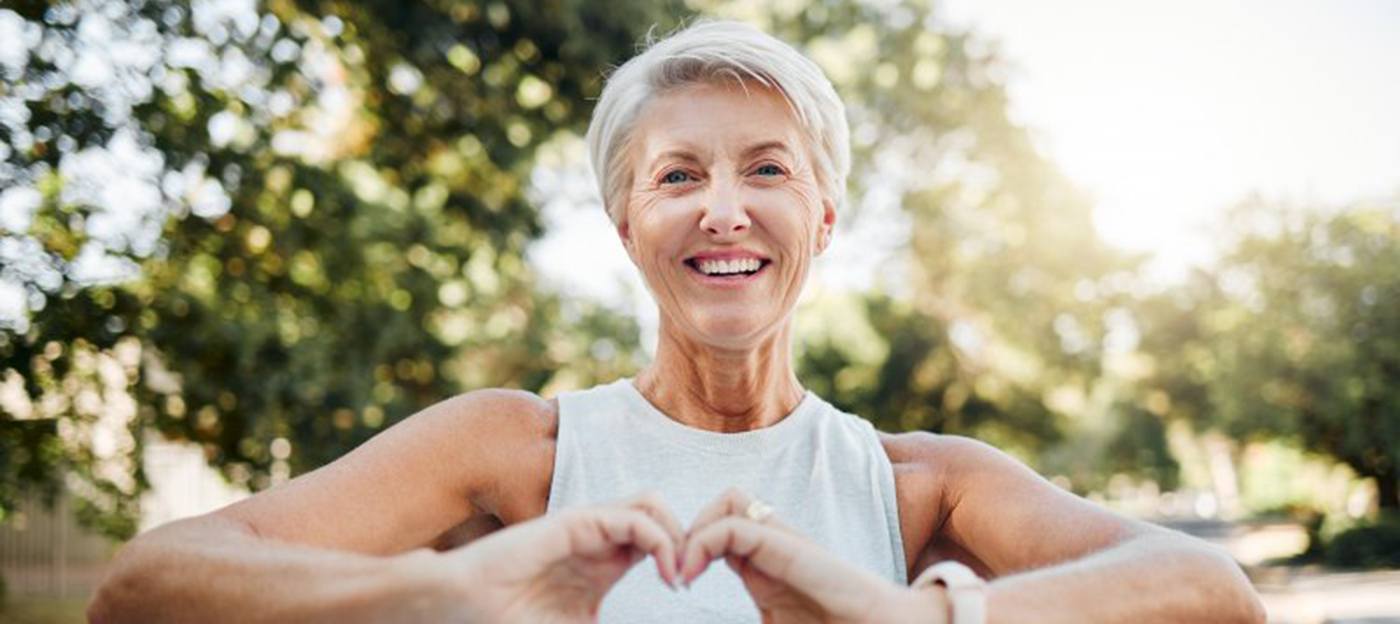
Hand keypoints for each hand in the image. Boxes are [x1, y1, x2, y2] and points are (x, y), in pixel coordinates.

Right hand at [428, 494, 683, 622]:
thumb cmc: (511, 619)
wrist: (464, 607)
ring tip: (678, 572)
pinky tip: (664, 571)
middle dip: (687, 539)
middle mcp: (600, 538)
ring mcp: (588, 526)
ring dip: (678, 534)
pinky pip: (633, 517)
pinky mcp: (576, 523)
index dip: (680, 558)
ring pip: (652, 505)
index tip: (684, 592)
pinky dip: (661, 539)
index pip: (657, 539)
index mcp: (604, 562)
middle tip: (689, 577)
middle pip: (660, 514)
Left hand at [680, 488, 947, 623]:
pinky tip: (691, 575)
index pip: (723, 525)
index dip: (691, 544)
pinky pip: (736, 526)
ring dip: (695, 529)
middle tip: (675, 572)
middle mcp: (777, 545)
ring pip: (730, 501)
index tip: (676, 585)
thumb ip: (759, 619)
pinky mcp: (792, 552)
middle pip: (726, 502)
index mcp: (770, 565)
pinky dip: (702, 542)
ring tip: (682, 572)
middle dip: (690, 527)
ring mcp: (786, 544)